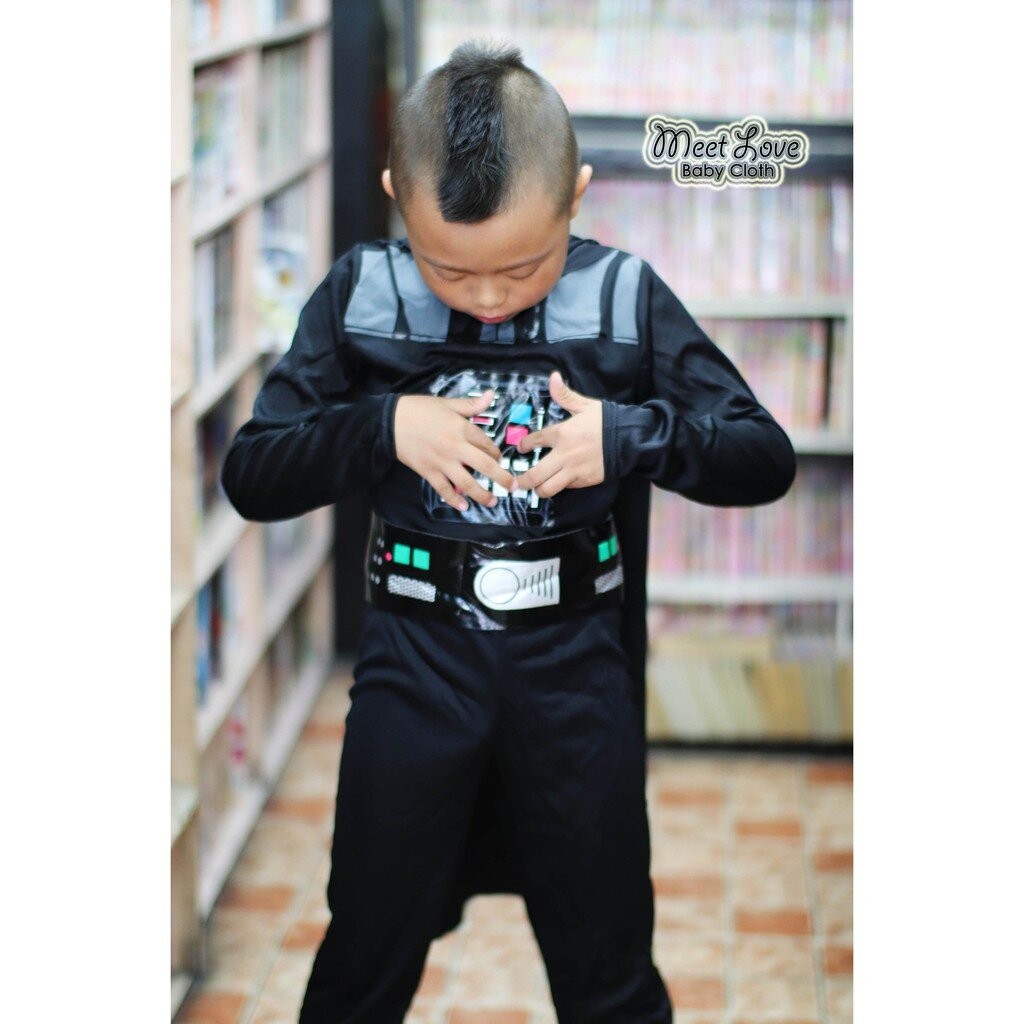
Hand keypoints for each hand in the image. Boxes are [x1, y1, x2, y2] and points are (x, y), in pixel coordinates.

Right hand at [394, 389, 515, 511]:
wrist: (390, 421)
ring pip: (467, 483)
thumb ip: (471, 404)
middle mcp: (455, 447)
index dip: (496, 454)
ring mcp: (442, 462)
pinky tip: (464, 507)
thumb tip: (491, 395)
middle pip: (484, 466)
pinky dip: (454, 501)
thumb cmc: (419, 409)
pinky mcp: (428, 472)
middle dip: (501, 478)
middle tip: (512, 486)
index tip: (499, 459)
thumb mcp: (447, 403)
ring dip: (482, 494)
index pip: (487, 444)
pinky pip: (444, 490)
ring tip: (492, 501)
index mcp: (462, 428)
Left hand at [512, 371, 603, 497]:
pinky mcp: (583, 481)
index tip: (521, 449)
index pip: (534, 441)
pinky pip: (565, 488)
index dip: (524, 446)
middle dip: (523, 480)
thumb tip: (553, 377)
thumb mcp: (585, 405)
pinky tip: (559, 482)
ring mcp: (573, 470)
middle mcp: (563, 454)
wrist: (630, 439)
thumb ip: (566, 395)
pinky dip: (560, 487)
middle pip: (534, 474)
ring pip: (547, 488)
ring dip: (539, 489)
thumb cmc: (607, 422)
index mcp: (561, 433)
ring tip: (537, 487)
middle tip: (519, 482)